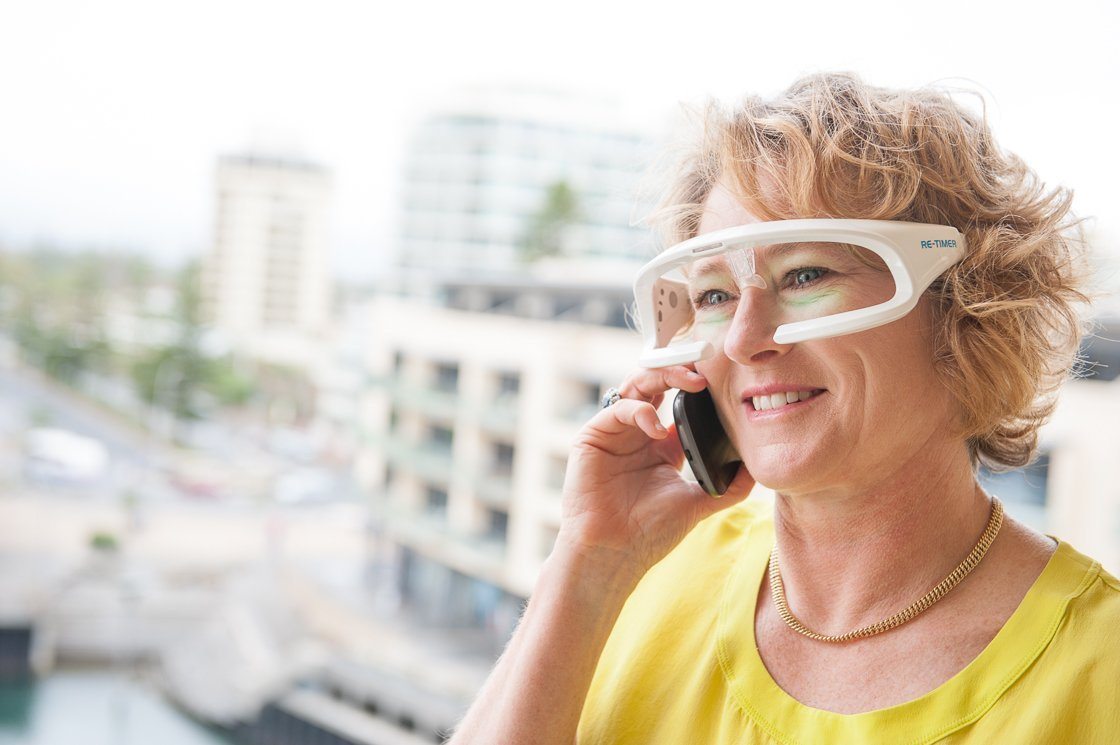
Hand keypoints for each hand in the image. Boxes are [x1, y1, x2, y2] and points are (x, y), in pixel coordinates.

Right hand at [557, 365, 754, 576]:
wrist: (614, 553)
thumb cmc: (649, 533)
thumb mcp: (698, 503)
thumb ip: (728, 485)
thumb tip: (757, 468)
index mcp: (661, 445)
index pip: (679, 402)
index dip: (697, 389)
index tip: (723, 381)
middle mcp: (637, 433)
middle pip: (657, 385)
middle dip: (681, 372)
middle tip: (706, 374)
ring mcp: (614, 432)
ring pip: (636, 386)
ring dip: (663, 377)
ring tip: (690, 384)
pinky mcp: (592, 436)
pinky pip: (617, 408)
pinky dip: (640, 411)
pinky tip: (656, 430)